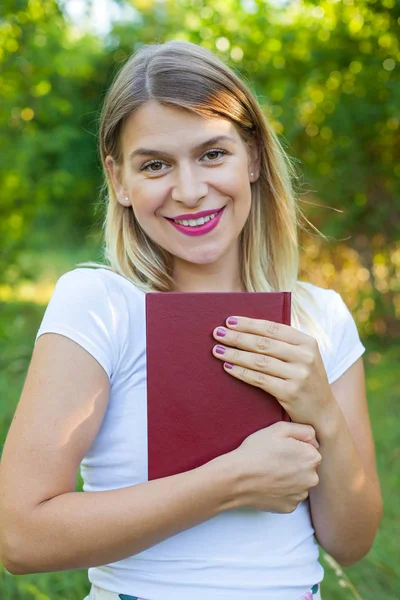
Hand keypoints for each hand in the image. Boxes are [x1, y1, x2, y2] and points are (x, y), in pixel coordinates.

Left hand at [212, 315, 335, 429]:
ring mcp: (298, 375)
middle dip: (237, 337)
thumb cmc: (305, 380)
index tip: (229, 321)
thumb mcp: (303, 358)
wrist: (322, 413)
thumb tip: (247, 330)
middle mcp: (305, 356)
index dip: (249, 323)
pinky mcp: (290, 392)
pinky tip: (228, 367)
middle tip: (217, 333)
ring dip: (235, 354)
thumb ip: (283, 344)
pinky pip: (259, 379)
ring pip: (259, 361)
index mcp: (307, 342)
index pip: (273, 328)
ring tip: (218, 350)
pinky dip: (241, 372)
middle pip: (263, 343)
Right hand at [226, 421, 321, 512]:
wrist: (237, 478)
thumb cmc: (257, 451)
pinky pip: (290, 496)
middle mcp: (312, 478)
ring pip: (299, 483)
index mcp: (312, 457)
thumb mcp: (280, 428)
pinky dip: (282, 491)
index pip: (310, 449)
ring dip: (290, 478)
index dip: (295, 447)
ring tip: (270, 472)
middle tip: (274, 460)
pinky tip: (269, 484)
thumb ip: (304, 430)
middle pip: (307, 468)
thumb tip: (314, 440)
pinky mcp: (290, 507)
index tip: (281, 448)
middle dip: (295, 463)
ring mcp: (301, 495)